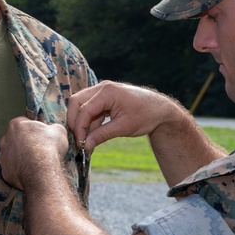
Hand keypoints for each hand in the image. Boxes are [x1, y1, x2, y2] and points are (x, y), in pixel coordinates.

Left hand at [0, 117, 68, 189]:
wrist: (41, 172)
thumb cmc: (49, 148)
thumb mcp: (59, 131)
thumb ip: (53, 127)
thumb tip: (53, 130)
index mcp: (16, 125)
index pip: (23, 122)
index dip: (33, 129)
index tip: (40, 135)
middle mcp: (5, 139)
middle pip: (14, 138)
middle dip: (24, 142)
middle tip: (37, 149)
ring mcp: (3, 155)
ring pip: (11, 154)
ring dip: (20, 156)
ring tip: (34, 162)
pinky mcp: (4, 170)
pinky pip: (11, 169)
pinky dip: (18, 170)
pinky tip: (29, 172)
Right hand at [67, 81, 186, 153]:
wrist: (159, 109)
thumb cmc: (145, 116)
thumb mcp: (123, 128)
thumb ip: (102, 135)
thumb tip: (86, 146)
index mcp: (107, 92)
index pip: (84, 109)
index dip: (79, 127)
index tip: (80, 143)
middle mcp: (102, 88)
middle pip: (76, 102)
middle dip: (74, 121)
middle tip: (78, 138)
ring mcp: (102, 91)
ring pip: (81, 105)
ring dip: (83, 122)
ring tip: (88, 139)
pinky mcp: (104, 97)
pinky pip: (90, 108)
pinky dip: (90, 120)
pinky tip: (94, 133)